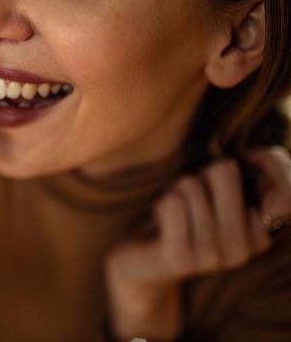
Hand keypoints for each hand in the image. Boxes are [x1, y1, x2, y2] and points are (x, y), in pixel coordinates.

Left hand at [104, 147, 290, 339]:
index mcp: (262, 235)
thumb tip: (257, 155)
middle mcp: (243, 250)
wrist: (141, 262)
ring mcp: (213, 257)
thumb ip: (252, 171)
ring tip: (174, 215)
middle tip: (190, 202)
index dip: (262, 160)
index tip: (242, 165)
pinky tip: (160, 224)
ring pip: (191, 185)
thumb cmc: (183, 214)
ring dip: (174, 191)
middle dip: (199, 176)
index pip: (285, 190)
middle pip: (225, 171)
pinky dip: (161, 203)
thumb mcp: (220, 191)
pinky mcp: (180, 259)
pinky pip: (172, 202)